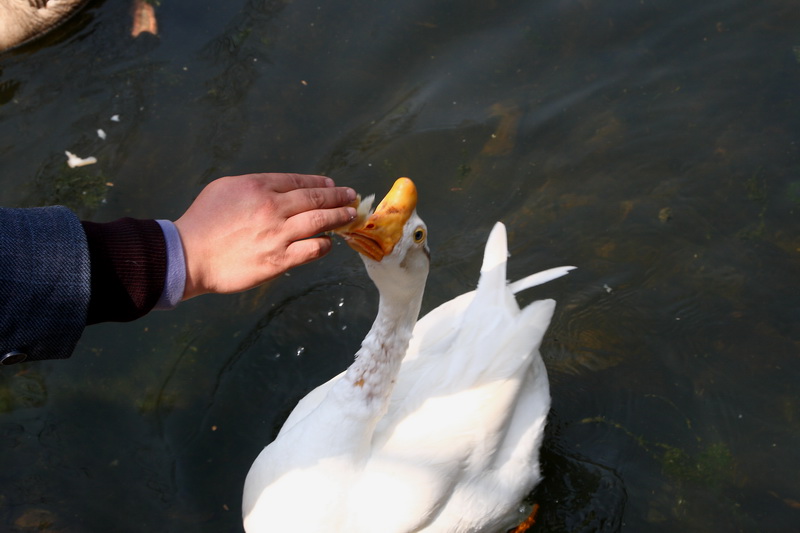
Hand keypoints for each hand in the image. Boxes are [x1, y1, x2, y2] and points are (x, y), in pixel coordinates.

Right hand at [174, 173, 356, 299]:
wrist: (188, 255)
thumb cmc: (203, 221)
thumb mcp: (225, 188)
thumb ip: (255, 184)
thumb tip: (280, 188)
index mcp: (258, 185)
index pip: (299, 181)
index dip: (321, 183)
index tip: (332, 186)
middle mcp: (272, 207)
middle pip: (316, 199)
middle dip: (338, 197)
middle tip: (352, 197)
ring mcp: (278, 234)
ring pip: (320, 222)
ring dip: (339, 217)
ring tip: (350, 216)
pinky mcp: (279, 260)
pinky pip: (313, 250)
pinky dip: (324, 244)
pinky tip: (328, 242)